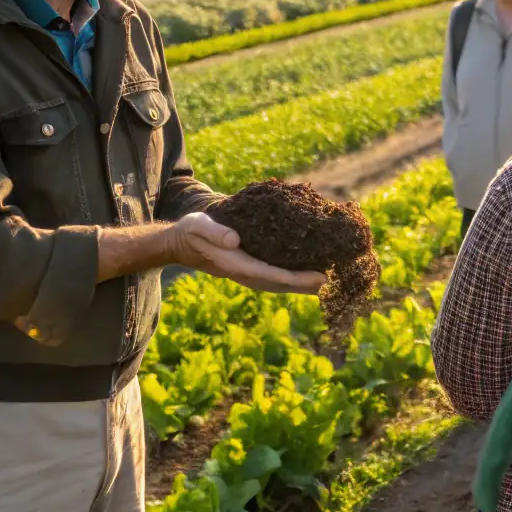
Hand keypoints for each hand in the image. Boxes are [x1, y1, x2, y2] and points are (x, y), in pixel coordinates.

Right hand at [164, 212, 326, 294]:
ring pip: (278, 283)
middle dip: (305, 285)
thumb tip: (235, 239)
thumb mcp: (198, 225)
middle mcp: (244, 273)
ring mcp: (246, 274)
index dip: (297, 278)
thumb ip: (214, 232)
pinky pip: (273, 276)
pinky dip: (290, 278)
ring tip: (324, 283)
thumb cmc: (191, 232)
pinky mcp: (248, 268)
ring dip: (300, 285)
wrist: (180, 243)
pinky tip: (304, 274)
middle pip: (280, 284)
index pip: (271, 275)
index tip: (319, 277)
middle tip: (331, 283)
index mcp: (235, 264)